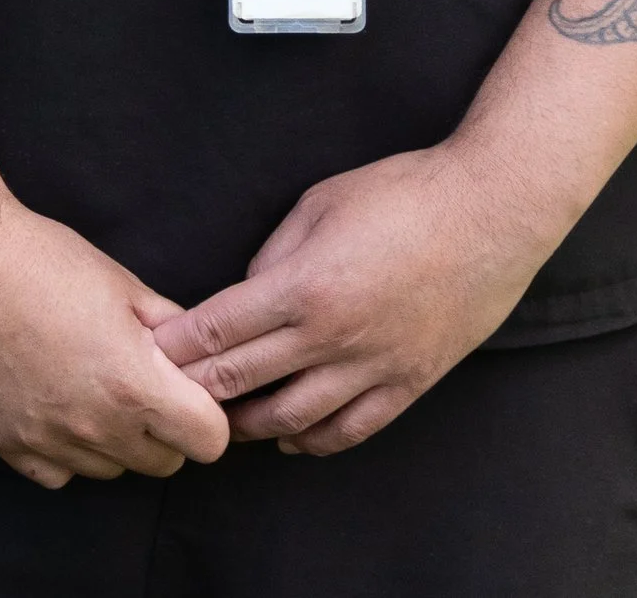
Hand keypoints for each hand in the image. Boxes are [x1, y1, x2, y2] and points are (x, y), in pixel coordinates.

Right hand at [0, 196, 228, 487]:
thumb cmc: (40, 258)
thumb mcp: (120, 281)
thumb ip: (168, 327)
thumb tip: (196, 353)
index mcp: (134, 385)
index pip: (209, 441)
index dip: (206, 413)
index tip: (187, 389)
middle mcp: (96, 428)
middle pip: (164, 462)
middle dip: (164, 427)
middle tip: (138, 380)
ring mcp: (49, 442)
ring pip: (111, 470)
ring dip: (114, 439)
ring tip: (87, 383)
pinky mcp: (8, 445)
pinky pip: (58, 474)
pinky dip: (65, 450)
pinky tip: (53, 402)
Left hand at [149, 144, 549, 453]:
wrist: (488, 214)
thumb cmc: (402, 194)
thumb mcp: (320, 204)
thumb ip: (275, 256)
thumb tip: (248, 294)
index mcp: (304, 286)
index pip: (221, 330)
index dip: (179, 347)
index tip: (148, 354)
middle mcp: (333, 338)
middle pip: (245, 379)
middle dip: (198, 390)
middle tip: (164, 395)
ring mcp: (372, 368)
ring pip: (294, 420)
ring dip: (250, 426)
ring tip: (219, 424)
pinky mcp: (408, 384)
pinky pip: (350, 430)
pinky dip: (313, 442)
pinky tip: (291, 441)